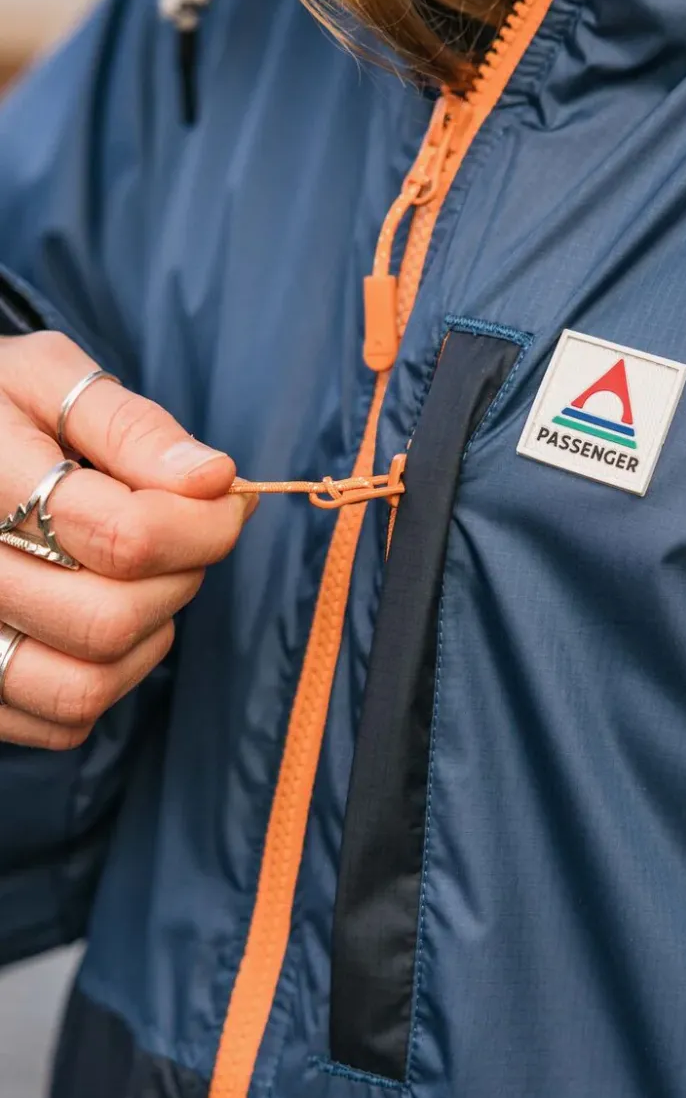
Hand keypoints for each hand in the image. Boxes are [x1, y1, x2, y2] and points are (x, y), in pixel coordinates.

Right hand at [0, 332, 254, 749]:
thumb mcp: (47, 379)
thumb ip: (131, 426)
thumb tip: (212, 479)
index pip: (124, 537)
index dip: (204, 523)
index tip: (225, 498)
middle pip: (110, 619)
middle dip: (178, 577)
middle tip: (181, 532)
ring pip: (87, 685)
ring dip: (148, 634)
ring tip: (144, 575)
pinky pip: (63, 718)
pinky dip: (114, 675)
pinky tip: (110, 612)